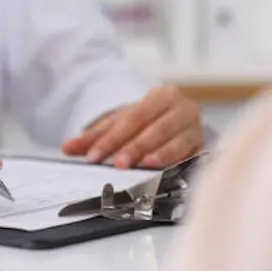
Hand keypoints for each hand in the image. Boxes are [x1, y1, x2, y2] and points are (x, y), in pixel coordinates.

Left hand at [62, 86, 203, 168]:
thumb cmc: (145, 123)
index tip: (95, 155)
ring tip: (145, 165)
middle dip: (136, 147)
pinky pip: (194, 158)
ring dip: (161, 155)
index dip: (114, 138)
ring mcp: (197, 129)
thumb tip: (67, 147)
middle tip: (118, 164)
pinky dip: (182, 165)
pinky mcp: (205, 149)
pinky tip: (170, 174)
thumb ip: (93, 137)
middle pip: (157, 128)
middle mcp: (184, 109)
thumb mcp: (118, 124)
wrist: (173, 121)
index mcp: (162, 96)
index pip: (134, 117)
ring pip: (179, 142)